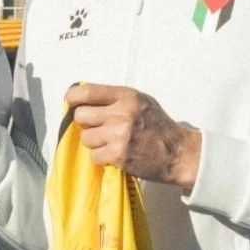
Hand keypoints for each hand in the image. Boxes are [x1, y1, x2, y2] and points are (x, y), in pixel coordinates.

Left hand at [66, 82, 200, 189]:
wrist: (177, 153)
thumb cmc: (157, 126)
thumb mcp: (140, 101)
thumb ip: (115, 98)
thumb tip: (83, 98)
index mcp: (126, 96)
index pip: (87, 92)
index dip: (73, 98)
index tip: (72, 102)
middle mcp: (122, 113)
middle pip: (81, 116)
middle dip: (86, 124)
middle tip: (98, 128)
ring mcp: (119, 135)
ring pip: (85, 138)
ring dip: (94, 142)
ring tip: (110, 142)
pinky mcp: (118, 155)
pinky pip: (94, 156)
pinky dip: (101, 158)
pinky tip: (114, 155)